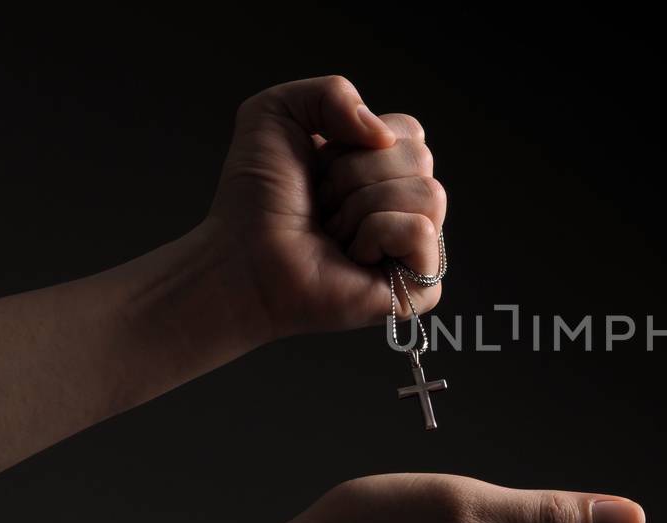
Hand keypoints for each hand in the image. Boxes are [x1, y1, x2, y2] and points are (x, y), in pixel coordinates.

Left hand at [202, 76, 445, 337]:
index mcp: (384, 170)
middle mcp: (405, 207)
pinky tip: (351, 258)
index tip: (318, 171)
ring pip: (426, 193)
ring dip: (362, 206)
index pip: (410, 131)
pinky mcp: (420, 287)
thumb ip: (332, 91)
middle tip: (322, 206)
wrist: (240, 260)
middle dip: (355, 174)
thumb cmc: (253, 202)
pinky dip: (375, 235)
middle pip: (420, 157)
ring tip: (333, 233)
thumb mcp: (275, 115)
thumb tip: (383, 135)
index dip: (356, 142)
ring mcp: (416, 249)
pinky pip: (419, 230)